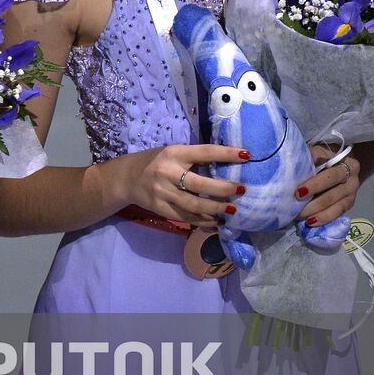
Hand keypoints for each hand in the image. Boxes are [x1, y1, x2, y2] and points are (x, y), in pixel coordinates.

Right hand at [109, 144, 248, 228]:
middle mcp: (167, 172)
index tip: (247, 155)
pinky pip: (186, 217)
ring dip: (216, 208)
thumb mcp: (172, 153)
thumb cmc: (156, 162)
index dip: (226, 154)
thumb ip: (193, 159)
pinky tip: (217, 222)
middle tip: (241, 190)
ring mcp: (162, 193)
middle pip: (199, 184)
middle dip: (223, 189)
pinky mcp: (160, 208)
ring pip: (194, 204)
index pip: (204, 152)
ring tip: (233, 210)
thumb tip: (227, 166)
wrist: (126, 179)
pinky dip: (204, 221)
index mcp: (173, 153)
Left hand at [295, 144, 361, 229]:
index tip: (299, 192)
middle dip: (315, 200)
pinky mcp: (349, 202)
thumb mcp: (316, 152)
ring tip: (299, 216)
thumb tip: (290, 168)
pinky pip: (338, 213)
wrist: (340, 162)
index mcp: (345, 161)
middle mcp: (352, 176)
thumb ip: (308, 159)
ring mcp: (352, 191)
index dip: (316, 184)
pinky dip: (324, 218)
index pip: (331, 174)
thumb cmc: (322, 157)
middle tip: (297, 207)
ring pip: (336, 204)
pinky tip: (311, 222)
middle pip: (334, 191)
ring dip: (316, 211)